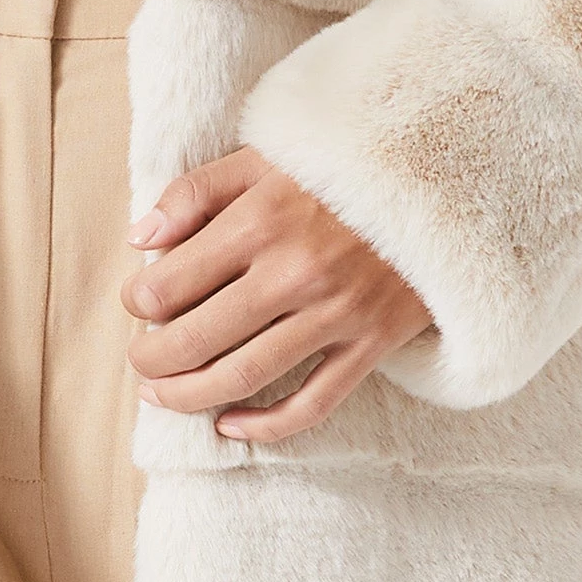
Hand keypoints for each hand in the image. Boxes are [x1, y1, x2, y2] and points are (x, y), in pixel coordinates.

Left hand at [121, 146, 431, 441]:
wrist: (442, 175)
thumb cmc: (342, 164)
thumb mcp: (265, 156)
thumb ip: (197, 192)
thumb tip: (140, 239)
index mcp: (261, 220)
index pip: (171, 284)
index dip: (139, 302)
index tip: (139, 303)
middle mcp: (294, 272)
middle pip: (197, 339)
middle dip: (152, 360)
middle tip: (139, 362)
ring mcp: (336, 313)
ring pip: (243, 377)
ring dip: (189, 395)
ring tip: (163, 395)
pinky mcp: (372, 343)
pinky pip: (312, 404)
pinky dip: (265, 425)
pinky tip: (230, 425)